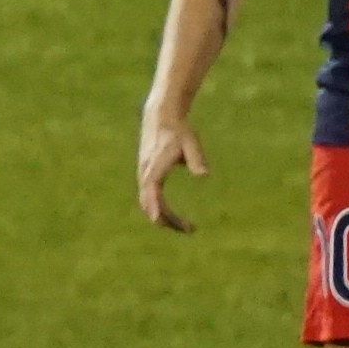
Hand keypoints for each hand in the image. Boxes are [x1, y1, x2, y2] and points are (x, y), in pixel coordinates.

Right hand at [134, 105, 206, 230]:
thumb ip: (196, 159)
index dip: (155, 206)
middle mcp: (146, 173)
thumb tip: (204, 175)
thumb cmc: (179, 131)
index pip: (152, 190)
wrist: (161, 117)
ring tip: (185, 226)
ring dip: (164, 216)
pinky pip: (149, 198)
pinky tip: (172, 215)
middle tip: (189, 230)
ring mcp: (144, 175)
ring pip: (148, 202)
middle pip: (150, 203)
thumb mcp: (191, 142)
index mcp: (155, 166)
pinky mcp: (146, 175)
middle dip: (167, 219)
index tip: (158, 221)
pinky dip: (159, 208)